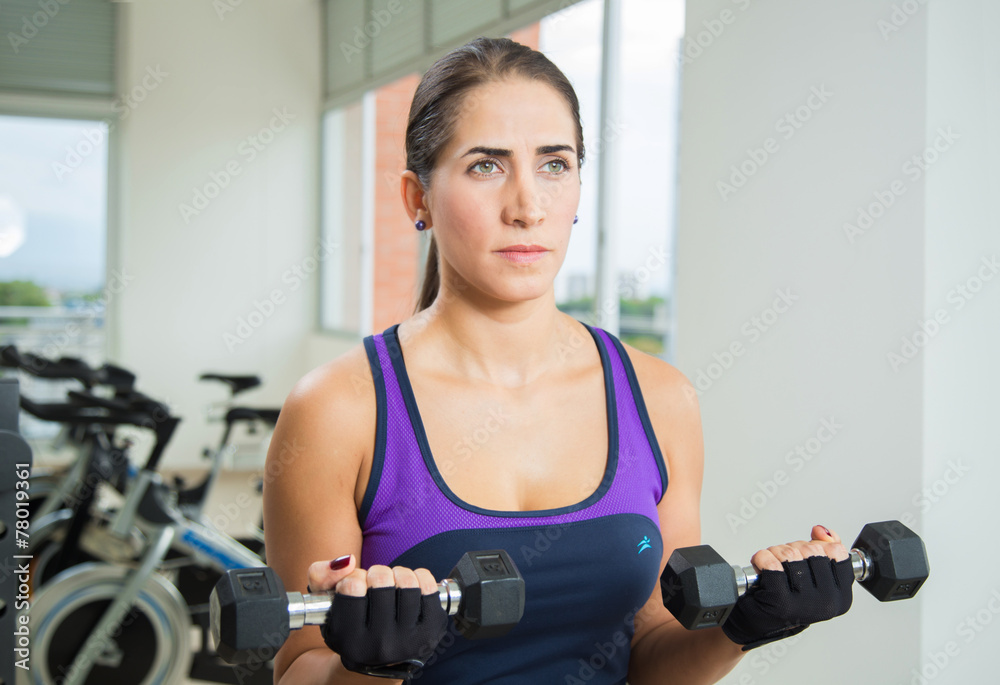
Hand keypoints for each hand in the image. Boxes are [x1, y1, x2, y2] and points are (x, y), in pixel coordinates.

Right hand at [306, 555, 447, 676]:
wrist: (380, 661)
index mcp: (349, 641)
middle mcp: (380, 646)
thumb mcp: (325, 605)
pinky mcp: (432, 631)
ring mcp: (409, 640)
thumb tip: (348, 561)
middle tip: (375, 583)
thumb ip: (321, 576)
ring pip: (407, 581)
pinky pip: (429, 585)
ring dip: (398, 574)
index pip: (352, 587)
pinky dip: (420, 576)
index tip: (355, 585)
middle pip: (381, 580)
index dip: (353, 578)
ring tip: (393, 584)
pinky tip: (411, 586)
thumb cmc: (351, 624)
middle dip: (376, 573)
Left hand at [722, 525, 854, 650]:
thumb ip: (826, 548)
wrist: (758, 622)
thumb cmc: (786, 598)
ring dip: (775, 552)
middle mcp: (827, 603)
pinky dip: (761, 558)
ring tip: (772, 563)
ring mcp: (805, 604)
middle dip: (793, 548)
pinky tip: (760, 564)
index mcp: (841, 597)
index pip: (838, 552)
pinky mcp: (781, 602)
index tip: (805, 555)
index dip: (818, 545)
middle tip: (784, 561)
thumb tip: (823, 532)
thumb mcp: (814, 574)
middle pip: (812, 549)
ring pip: (791, 554)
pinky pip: (771, 563)